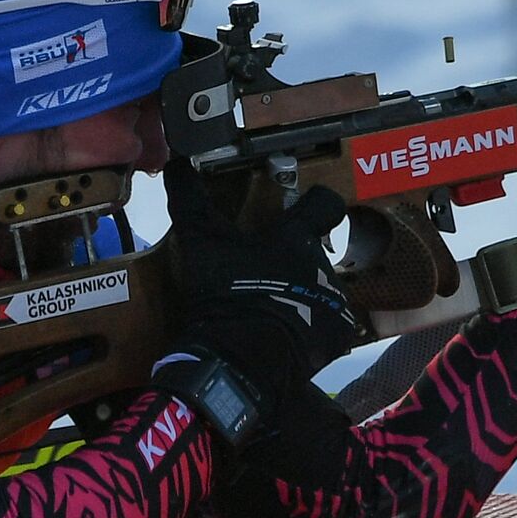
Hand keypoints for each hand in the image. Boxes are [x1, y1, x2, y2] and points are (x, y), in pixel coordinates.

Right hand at [161, 159, 356, 419]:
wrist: (246, 355)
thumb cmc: (226, 291)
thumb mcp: (200, 242)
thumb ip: (190, 200)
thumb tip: (176, 162)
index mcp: (296, 238)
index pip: (325, 204)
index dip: (316, 203)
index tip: (301, 210)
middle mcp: (325, 265)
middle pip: (314, 255)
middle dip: (292, 263)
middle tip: (261, 278)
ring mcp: (335, 301)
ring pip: (321, 291)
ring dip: (301, 297)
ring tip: (268, 313)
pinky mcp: (339, 335)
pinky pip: (328, 326)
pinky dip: (310, 330)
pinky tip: (283, 337)